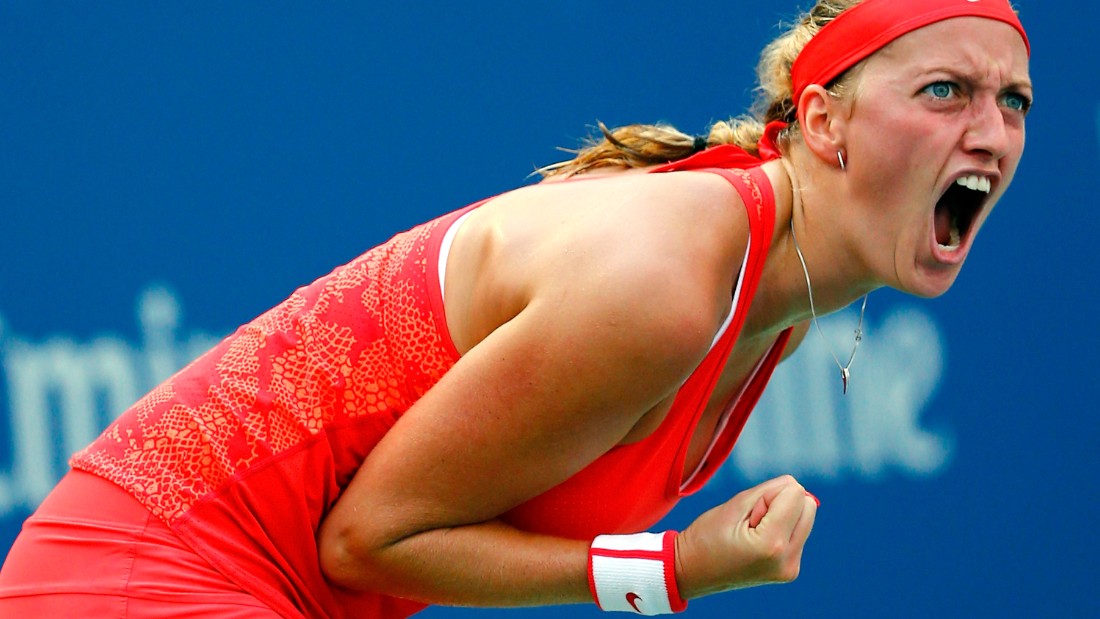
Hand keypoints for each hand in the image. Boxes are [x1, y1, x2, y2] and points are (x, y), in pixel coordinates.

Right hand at [674, 475, 817, 598]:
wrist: (692, 571)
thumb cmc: (706, 536)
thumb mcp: (736, 504)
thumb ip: (770, 490)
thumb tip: (799, 489)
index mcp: (771, 544)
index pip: (796, 495)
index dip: (769, 495)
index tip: (748, 513)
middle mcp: (787, 560)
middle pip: (808, 506)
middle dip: (781, 504)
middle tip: (751, 521)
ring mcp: (790, 569)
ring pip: (805, 519)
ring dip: (783, 517)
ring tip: (753, 532)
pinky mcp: (790, 571)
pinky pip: (798, 533)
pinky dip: (781, 530)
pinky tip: (757, 542)